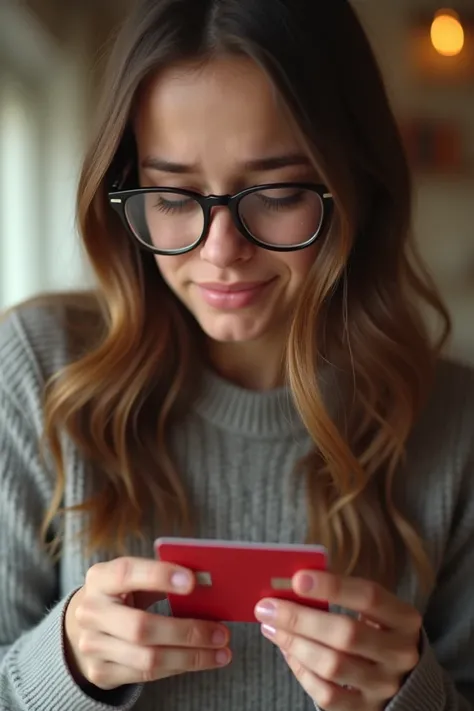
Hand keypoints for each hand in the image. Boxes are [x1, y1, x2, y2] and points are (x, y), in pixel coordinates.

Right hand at [65, 557, 230, 690]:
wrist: (83, 625)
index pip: (127, 573)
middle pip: (141, 627)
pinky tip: (199, 660)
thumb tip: (207, 583)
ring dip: (191, 657)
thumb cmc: (121, 594)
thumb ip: (161, 577)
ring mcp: (92, 645)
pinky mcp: (100, 672)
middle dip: (187, 631)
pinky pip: (146, 675)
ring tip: (221, 651)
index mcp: (100, 578)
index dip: (160, 576)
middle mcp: (90, 612)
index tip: (193, 581)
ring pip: (148, 658)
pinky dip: (178, 667)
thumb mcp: (132, 579)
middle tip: (221, 631)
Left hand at [254, 571, 421, 710]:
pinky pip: (326, 695)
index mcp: (404, 619)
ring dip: (294, 643)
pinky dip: (301, 671)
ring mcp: (384, 686)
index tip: (297, 578)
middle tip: (267, 607)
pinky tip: (288, 651)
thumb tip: (292, 582)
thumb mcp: (372, 608)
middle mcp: (400, 654)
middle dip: (300, 618)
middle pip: (346, 634)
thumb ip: (341, 593)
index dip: (332, 586)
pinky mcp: (366, 709)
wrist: (402, 676)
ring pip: (332, 666)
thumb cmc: (376, 628)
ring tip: (271, 626)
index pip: (369, 597)